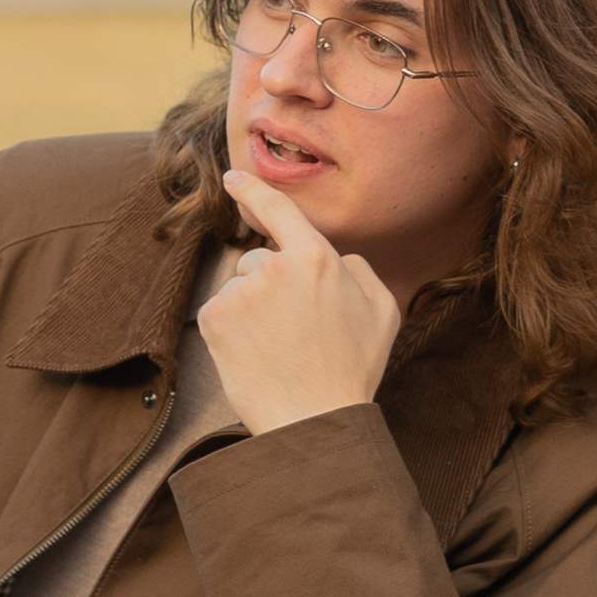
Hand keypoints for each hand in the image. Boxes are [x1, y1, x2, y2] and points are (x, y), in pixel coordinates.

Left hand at [197, 170, 404, 433]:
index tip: (233, 177)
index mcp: (317, 258)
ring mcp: (240, 292)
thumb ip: (359, 270)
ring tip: (278, 347)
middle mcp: (274, 267)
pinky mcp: (214, 319)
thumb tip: (337, 258)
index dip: (253, 189)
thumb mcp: (383, 310)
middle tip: (295, 329)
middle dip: (271, 285)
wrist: (312, 419)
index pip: (279, 211)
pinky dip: (233, 330)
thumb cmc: (352, 368)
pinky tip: (255, 354)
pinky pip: (221, 312)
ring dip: (252, 309)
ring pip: (240, 288)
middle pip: (260, 261)